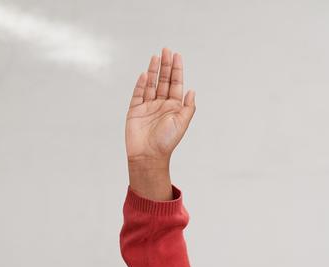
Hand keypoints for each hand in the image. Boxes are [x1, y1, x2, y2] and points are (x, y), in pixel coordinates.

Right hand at [126, 48, 195, 167]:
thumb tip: (192, 90)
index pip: (176, 84)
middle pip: (164, 80)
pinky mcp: (135, 110)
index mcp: (174, 107)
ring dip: (153, 70)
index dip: (177, 70)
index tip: (177, 56)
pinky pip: (138, 94)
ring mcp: (148, 106)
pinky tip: (144, 74)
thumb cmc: (167, 141)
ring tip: (156, 57)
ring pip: (151, 84)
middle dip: (165, 65)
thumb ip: (188, 107)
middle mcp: (161, 104)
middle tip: (166, 50)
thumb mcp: (182, 123)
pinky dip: (141, 84)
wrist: (149, 155)